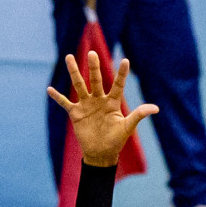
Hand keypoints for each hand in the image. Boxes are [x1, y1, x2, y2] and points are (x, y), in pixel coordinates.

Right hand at [47, 52, 159, 166]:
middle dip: (94, 67)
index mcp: (113, 102)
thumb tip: (156, 108)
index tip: (125, 60)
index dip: (122, 74)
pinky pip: (65, 103)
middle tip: (92, 53)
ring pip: (79, 85)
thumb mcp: (127, 127)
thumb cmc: (116, 140)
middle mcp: (99, 100)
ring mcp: (86, 105)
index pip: (118, 84)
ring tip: (69, 57)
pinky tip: (49, 89)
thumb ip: (138, 115)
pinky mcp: (76, 113)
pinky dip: (57, 97)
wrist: (101, 153)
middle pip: (96, 80)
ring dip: (74, 72)